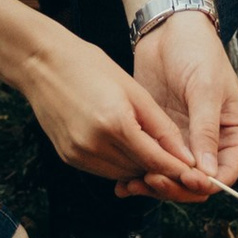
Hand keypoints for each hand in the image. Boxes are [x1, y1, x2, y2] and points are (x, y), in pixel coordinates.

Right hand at [23, 25, 221, 197]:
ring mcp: (78, 154)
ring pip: (123, 175)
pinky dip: (119, 163)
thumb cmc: (89, 66)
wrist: (41, 63)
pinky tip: (125, 146)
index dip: (179, 169)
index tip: (196, 171)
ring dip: (140, 168)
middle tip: (177, 160)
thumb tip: (185, 157)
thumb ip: (161, 127)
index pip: (156, 160)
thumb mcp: (133, 90)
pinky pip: (103, 170)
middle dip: (161, 170)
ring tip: (151, 149)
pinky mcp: (68, 157)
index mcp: (115, 124)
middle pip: (140, 172)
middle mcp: (94, 145)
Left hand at [134, 12, 237, 194]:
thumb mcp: (205, 88)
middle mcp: (210, 144)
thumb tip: (207, 171)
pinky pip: (152, 163)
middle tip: (151, 179)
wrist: (169, 30)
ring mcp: (183, 142)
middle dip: (175, 187)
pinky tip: (122, 181)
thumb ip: (206, 130)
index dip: (205, 184)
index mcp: (233, 135)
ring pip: (172, 178)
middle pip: (196, 183)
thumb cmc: (197, 51)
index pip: (224, 174)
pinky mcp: (159, 136)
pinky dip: (139, 173)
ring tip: (131, 184)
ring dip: (154, 185)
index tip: (185, 179)